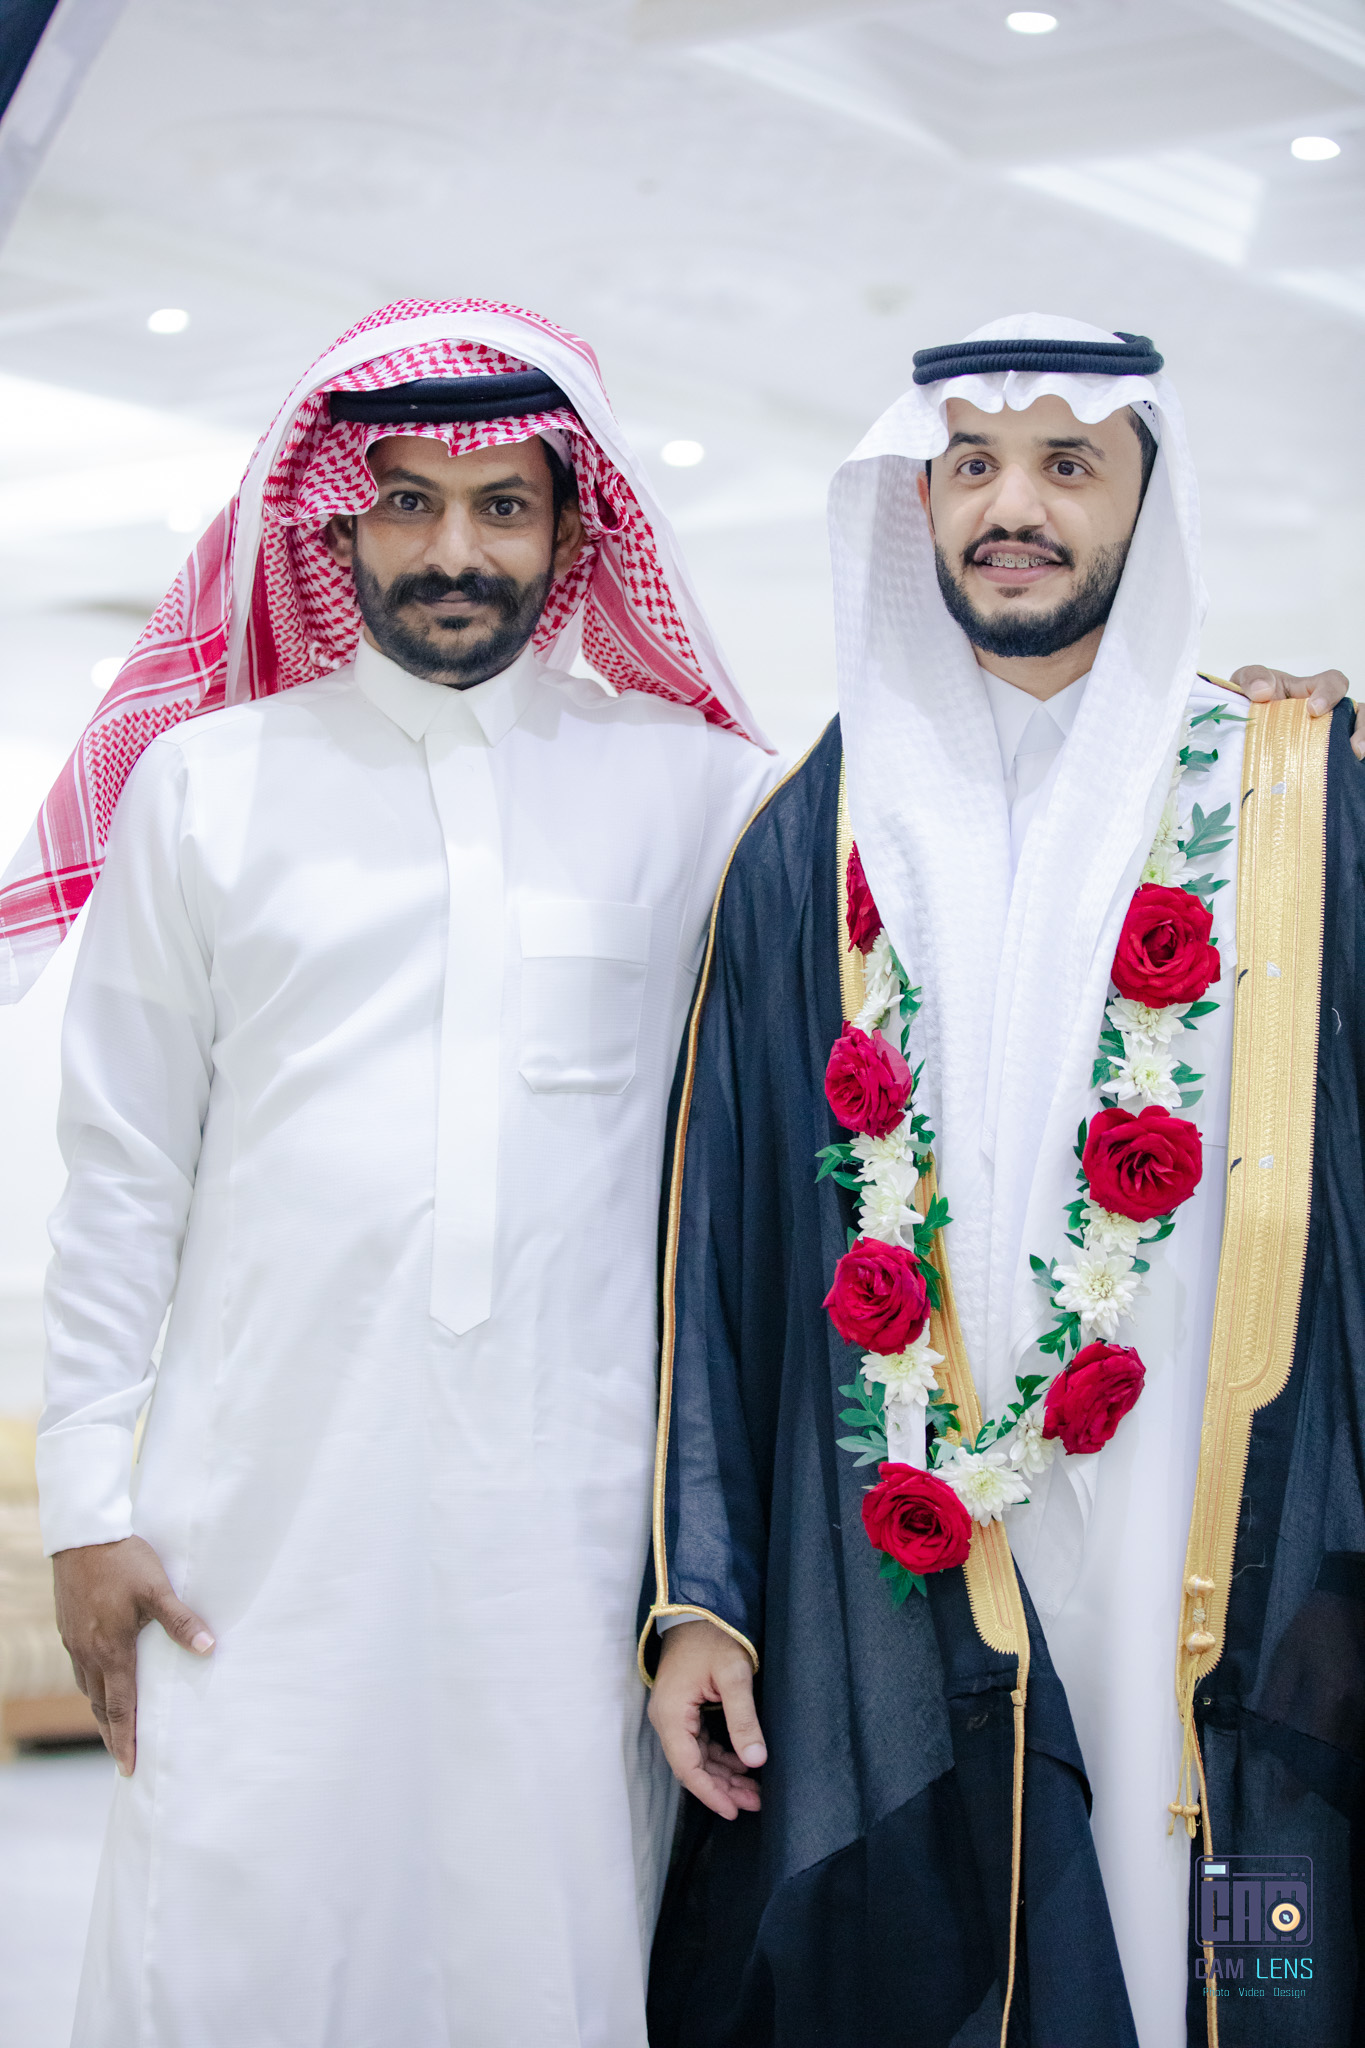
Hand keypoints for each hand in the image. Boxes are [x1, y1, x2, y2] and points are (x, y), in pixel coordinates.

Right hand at [51, 1535, 213, 1775]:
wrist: (83, 1535)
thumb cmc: (124, 1561)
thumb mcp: (157, 1590)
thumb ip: (181, 1621)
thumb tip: (208, 1647)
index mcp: (111, 1650)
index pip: (119, 1707)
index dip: (125, 1739)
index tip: (129, 1768)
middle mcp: (87, 1652)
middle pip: (99, 1705)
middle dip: (112, 1734)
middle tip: (121, 1759)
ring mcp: (74, 1640)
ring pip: (87, 1687)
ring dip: (101, 1709)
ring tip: (114, 1725)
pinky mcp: (68, 1627)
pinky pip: (79, 1667)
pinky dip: (92, 1684)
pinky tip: (101, 1680)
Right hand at [648, 1618, 766, 1819]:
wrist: (697, 1609)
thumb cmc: (713, 1636)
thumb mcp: (734, 1674)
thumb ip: (743, 1718)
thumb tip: (756, 1761)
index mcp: (671, 1713)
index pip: (688, 1767)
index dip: (711, 1793)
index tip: (735, 1810)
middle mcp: (666, 1718)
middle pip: (692, 1766)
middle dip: (723, 1787)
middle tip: (755, 1802)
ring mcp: (673, 1714)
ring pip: (697, 1757)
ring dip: (723, 1775)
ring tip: (754, 1790)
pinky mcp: (683, 1709)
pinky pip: (699, 1743)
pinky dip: (720, 1757)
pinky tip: (742, 1764)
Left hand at [1232, 667, 1363, 759]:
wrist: (1234, 736)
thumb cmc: (1246, 705)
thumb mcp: (1243, 684)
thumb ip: (1252, 678)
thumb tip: (1263, 691)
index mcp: (1309, 692)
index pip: (1333, 683)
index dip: (1330, 693)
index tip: (1314, 710)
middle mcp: (1326, 714)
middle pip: (1358, 714)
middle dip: (1362, 728)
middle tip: (1353, 748)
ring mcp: (1327, 738)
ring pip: (1357, 739)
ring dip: (1363, 744)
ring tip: (1357, 758)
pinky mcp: (1322, 763)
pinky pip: (1343, 765)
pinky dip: (1349, 768)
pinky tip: (1343, 779)